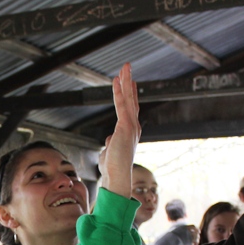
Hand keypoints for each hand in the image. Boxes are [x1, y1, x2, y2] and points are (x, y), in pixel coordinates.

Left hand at [99, 63, 140, 198]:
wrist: (117, 177)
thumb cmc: (113, 169)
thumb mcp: (110, 152)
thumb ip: (110, 143)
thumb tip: (109, 139)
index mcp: (130, 132)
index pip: (130, 109)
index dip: (130, 95)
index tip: (129, 83)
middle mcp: (133, 127)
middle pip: (131, 100)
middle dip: (129, 83)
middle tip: (127, 68)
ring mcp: (131, 126)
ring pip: (128, 99)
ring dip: (126, 82)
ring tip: (125, 67)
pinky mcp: (125, 126)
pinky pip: (121, 104)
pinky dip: (119, 91)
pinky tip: (117, 80)